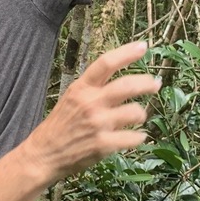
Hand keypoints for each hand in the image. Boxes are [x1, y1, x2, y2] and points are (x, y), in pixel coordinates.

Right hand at [20, 41, 159, 180]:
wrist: (44, 154)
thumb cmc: (60, 125)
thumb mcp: (71, 98)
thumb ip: (92, 87)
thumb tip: (120, 78)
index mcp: (82, 88)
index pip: (106, 63)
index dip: (127, 53)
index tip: (142, 46)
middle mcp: (91, 103)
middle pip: (127, 85)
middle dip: (147, 83)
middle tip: (156, 84)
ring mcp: (98, 124)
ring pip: (135, 112)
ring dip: (141, 114)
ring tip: (138, 117)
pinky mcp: (103, 145)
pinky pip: (134, 138)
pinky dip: (139, 137)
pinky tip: (136, 137)